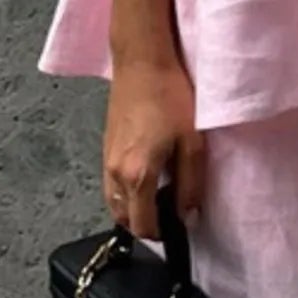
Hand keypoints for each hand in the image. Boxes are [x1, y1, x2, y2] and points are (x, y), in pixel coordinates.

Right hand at [102, 56, 206, 240]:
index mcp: (137, 175)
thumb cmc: (169, 96)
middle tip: (170, 216)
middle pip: (124, 219)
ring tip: (159, 197)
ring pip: (115, 203)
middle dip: (145, 225)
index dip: (161, 235)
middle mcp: (115, 172)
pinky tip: (146, 176)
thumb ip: (190, 185)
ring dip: (134, 209)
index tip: (177, 230)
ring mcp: (106, 159)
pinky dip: (126, 192)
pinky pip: (111, 184)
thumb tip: (188, 215)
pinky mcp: (105, 146)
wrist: (142, 62)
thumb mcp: (192, 143)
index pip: (142, 226)